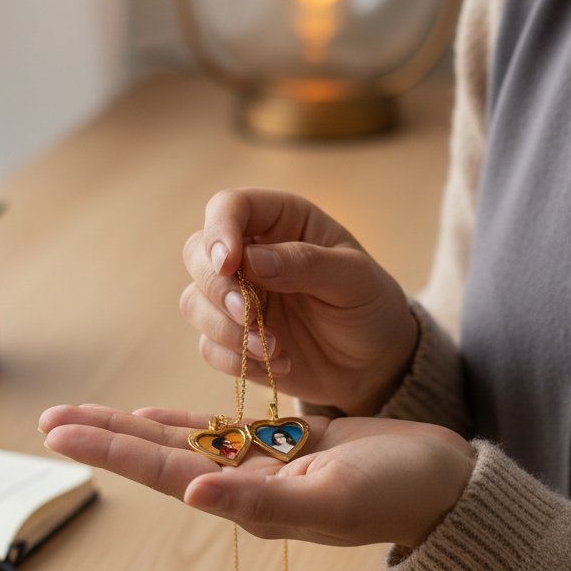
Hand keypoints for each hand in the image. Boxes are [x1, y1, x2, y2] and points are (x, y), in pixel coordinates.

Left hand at [39, 404, 475, 549]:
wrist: (440, 482)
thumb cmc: (395, 492)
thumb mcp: (331, 498)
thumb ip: (260, 501)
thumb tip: (191, 492)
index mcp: (252, 502)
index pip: (166, 473)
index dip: (112, 450)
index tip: (60, 431)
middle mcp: (248, 486)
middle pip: (162, 456)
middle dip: (106, 435)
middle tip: (51, 418)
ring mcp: (265, 465)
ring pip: (186, 441)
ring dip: (136, 426)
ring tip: (90, 414)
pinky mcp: (286, 445)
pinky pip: (224, 430)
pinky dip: (188, 420)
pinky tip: (158, 414)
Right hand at [181, 189, 417, 415]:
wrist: (374, 361)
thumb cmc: (370, 304)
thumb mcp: (354, 278)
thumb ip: (306, 263)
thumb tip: (250, 260)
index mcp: (282, 220)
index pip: (230, 206)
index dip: (219, 230)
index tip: (230, 264)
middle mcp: (251, 252)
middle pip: (197, 253)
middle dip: (217, 287)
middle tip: (248, 316)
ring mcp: (238, 296)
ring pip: (195, 302)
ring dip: (226, 330)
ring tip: (274, 348)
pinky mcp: (233, 337)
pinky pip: (208, 345)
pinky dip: (235, 359)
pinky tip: (277, 364)